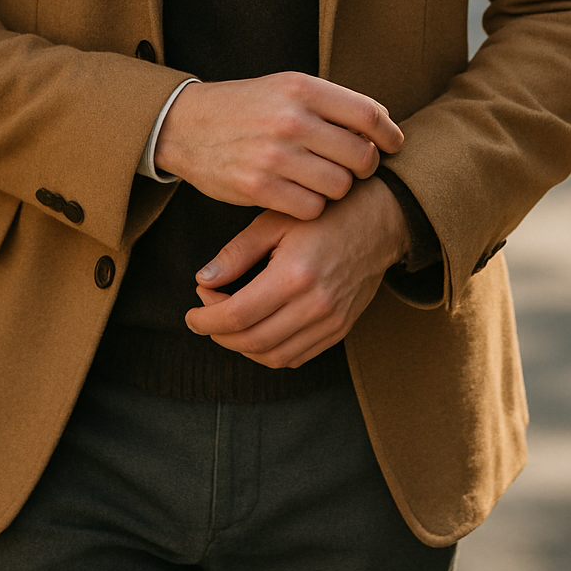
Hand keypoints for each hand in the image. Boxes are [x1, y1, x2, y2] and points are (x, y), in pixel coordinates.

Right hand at [154, 72, 402, 218]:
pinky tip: (298, 193)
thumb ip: (330, 103)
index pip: (369, 115)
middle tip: (352, 167)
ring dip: (336, 188)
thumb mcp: (285, 88)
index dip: (389, 135)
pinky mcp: (258, 188)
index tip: (392, 145)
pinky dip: (311, 206)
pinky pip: (311, 208)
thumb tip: (382, 126)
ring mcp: (275, 155)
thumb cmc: (245, 107)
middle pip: (361, 156)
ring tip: (320, 179)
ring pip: (340, 187)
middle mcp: (291, 119)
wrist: (185, 125)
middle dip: (364, 167)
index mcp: (301, 88)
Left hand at [184, 176, 409, 366]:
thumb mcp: (275, 221)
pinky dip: (270, 352)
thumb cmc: (324, 214)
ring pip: (274, 357)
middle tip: (205, 314)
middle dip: (219, 334)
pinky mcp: (341, 329)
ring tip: (228, 322)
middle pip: (252, 342)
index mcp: (294, 274)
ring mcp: (331, 322)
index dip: (206, 319)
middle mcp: (315, 305)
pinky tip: (258, 329)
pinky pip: (297, 357)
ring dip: (242, 347)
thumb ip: (237, 253)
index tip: (192, 311)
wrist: (378, 221)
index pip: (238, 315)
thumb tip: (203, 279)